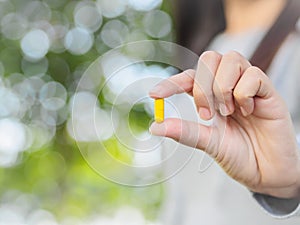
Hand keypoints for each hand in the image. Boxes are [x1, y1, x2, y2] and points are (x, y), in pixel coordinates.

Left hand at [149, 51, 299, 198]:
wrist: (267, 172)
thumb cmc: (238, 155)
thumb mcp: (208, 143)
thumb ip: (185, 132)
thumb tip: (155, 126)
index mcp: (210, 96)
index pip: (188, 78)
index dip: (171, 83)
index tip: (154, 95)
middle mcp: (227, 86)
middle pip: (209, 58)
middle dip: (202, 86)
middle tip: (206, 115)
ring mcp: (248, 85)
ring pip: (230, 59)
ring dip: (222, 87)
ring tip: (229, 112)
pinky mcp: (268, 91)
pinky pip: (253, 74)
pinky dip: (244, 92)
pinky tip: (248, 110)